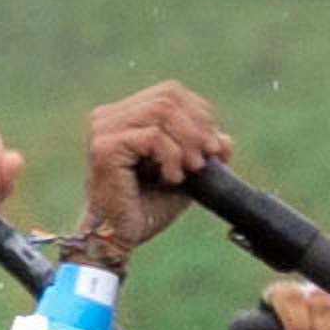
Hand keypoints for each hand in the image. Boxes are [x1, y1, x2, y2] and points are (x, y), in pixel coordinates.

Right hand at [73, 82, 227, 265]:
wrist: (121, 236)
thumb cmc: (146, 207)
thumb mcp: (184, 173)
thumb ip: (202, 152)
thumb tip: (226, 139)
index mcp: (125, 115)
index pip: (170, 92)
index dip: (199, 114)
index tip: (214, 147)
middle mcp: (109, 116)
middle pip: (168, 96)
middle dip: (197, 126)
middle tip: (207, 157)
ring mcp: (103, 129)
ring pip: (162, 112)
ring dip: (187, 141)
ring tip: (191, 169)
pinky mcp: (105, 147)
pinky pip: (153, 136)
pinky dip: (172, 156)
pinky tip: (172, 178)